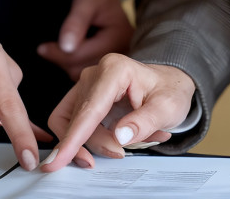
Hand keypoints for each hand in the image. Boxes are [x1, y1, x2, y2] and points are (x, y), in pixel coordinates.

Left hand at [36, 0, 133, 80]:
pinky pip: (88, 71)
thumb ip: (76, 22)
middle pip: (85, 69)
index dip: (60, 54)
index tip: (42, 48)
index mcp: (119, 37)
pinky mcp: (109, 61)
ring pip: (86, 74)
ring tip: (57, 50)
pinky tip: (68, 53)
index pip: (84, 56)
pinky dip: (75, 65)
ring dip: (68, 64)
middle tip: (47, 49)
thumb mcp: (86, 0)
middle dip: (63, 60)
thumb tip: (66, 47)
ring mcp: (118, 59)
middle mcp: (123, 52)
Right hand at [41, 53, 195, 170]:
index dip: (74, 138)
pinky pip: (75, 123)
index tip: (59, 160)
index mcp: (115, 69)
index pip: (89, 109)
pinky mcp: (85, 97)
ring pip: (73, 123)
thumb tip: (119, 136)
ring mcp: (88, 85)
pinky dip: (89, 139)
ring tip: (120, 146)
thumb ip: (145, 122)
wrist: (170, 84)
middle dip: (97, 143)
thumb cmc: (169, 91)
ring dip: (91, 142)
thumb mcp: (168, 108)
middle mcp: (96, 74)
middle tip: (121, 153)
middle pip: (79, 119)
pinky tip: (113, 141)